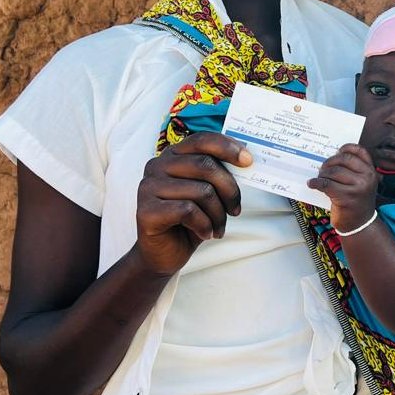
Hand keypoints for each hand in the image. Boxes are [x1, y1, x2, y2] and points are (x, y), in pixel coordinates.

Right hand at [135, 132, 251, 275]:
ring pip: (201, 191)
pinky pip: (188, 211)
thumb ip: (218, 173)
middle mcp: (157, 166)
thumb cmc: (189, 220)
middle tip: (236, 210)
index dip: (227, 147)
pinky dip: (204, 225)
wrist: (164, 254)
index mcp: (172, 155)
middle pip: (206, 165)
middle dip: (229, 190)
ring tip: (218, 227)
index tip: (248, 161)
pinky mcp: (146, 211)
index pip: (202, 140)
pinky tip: (205, 233)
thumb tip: (246, 160)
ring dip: (218, 214)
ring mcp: (148, 187)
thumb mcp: (207, 192)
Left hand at [308, 143, 378, 232]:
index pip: (360, 151)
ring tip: (319, 178)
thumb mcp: (361, 184)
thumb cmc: (356, 202)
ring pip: (333, 171)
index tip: (337, 150)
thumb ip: (353, 171)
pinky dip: (316, 183)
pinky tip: (312, 184)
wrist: (360, 225)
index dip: (347, 148)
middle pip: (343, 159)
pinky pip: (326, 184)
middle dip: (329, 162)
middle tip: (322, 168)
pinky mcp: (346, 197)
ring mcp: (358, 188)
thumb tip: (331, 158)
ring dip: (322, 174)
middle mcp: (367, 178)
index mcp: (371, 172)